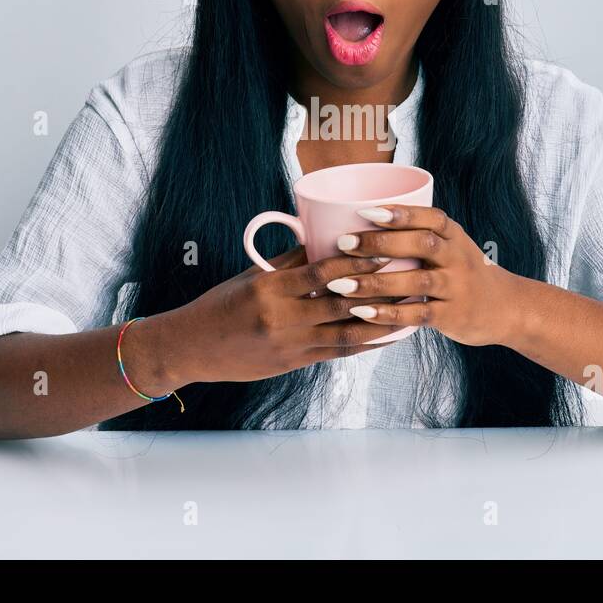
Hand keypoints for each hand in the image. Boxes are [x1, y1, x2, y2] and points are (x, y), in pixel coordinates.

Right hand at [172, 246, 402, 384]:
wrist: (193, 346)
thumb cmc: (223, 304)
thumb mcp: (253, 277)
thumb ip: (290, 262)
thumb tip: (326, 238)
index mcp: (269, 289)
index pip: (321, 273)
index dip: (355, 265)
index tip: (382, 254)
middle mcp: (281, 318)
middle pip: (340, 304)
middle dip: (377, 293)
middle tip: (408, 279)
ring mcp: (289, 345)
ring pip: (344, 334)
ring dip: (380, 324)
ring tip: (409, 312)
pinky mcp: (293, 364)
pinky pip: (336, 353)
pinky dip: (363, 345)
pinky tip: (386, 337)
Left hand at [328, 205, 516, 346]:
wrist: (507, 308)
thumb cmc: (462, 272)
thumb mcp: (450, 246)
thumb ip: (415, 235)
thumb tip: (355, 223)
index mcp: (453, 235)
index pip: (430, 217)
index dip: (400, 213)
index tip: (365, 211)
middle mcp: (458, 257)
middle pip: (422, 244)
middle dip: (380, 242)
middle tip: (343, 243)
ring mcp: (457, 287)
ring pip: (417, 281)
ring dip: (376, 283)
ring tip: (340, 284)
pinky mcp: (453, 316)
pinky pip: (419, 314)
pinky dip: (390, 314)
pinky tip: (362, 313)